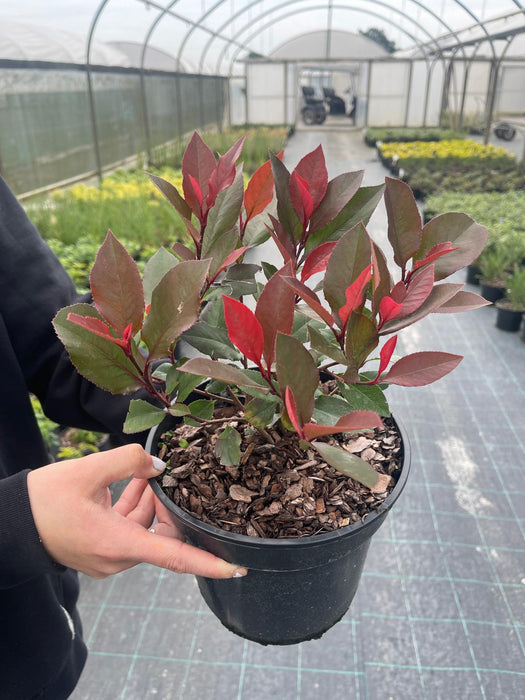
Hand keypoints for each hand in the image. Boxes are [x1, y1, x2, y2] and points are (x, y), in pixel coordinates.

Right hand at [27, 444, 246, 579]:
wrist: (10, 521)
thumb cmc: (44, 501)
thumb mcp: (88, 471)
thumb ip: (129, 461)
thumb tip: (159, 465)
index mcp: (119, 545)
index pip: (175, 558)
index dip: (209, 563)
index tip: (237, 567)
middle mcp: (117, 558)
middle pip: (161, 534)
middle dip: (168, 504)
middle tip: (163, 476)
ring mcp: (108, 557)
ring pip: (144, 529)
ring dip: (149, 501)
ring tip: (147, 472)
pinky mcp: (100, 550)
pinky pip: (128, 530)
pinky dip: (134, 507)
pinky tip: (134, 481)